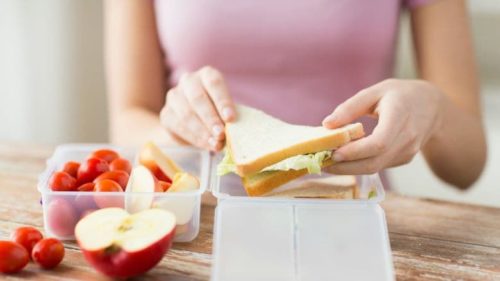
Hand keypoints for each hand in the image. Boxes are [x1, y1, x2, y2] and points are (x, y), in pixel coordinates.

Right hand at [160, 66, 235, 150]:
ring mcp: (174, 96)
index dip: (223, 101)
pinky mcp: (166, 113)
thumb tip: (240, 130)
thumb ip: (230, 116)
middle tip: (221, 135)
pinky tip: (205, 144)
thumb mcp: (226, 109)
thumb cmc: (217, 112)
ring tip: (215, 144)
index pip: (214, 83)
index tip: (231, 119)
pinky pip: (178, 126)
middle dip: (211, 119)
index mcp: (207, 74)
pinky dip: (194, 138)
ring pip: (187, 114)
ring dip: (202, 131)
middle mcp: (189, 81)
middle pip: (198, 99)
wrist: (192, 121)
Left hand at [322, 79, 443, 173]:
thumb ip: (350, 107)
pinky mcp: (404, 159)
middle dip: (345, 166)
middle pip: (374, 161)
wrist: (432, 106)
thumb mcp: (375, 91)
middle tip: (321, 162)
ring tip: (326, 161)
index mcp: (400, 116)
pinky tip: (343, 160)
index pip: (379, 142)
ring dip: (349, 168)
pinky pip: (378, 166)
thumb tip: (327, 124)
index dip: (355, 152)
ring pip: (375, 168)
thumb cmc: (400, 95)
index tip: (334, 153)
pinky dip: (358, 165)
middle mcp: (407, 138)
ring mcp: (408, 152)